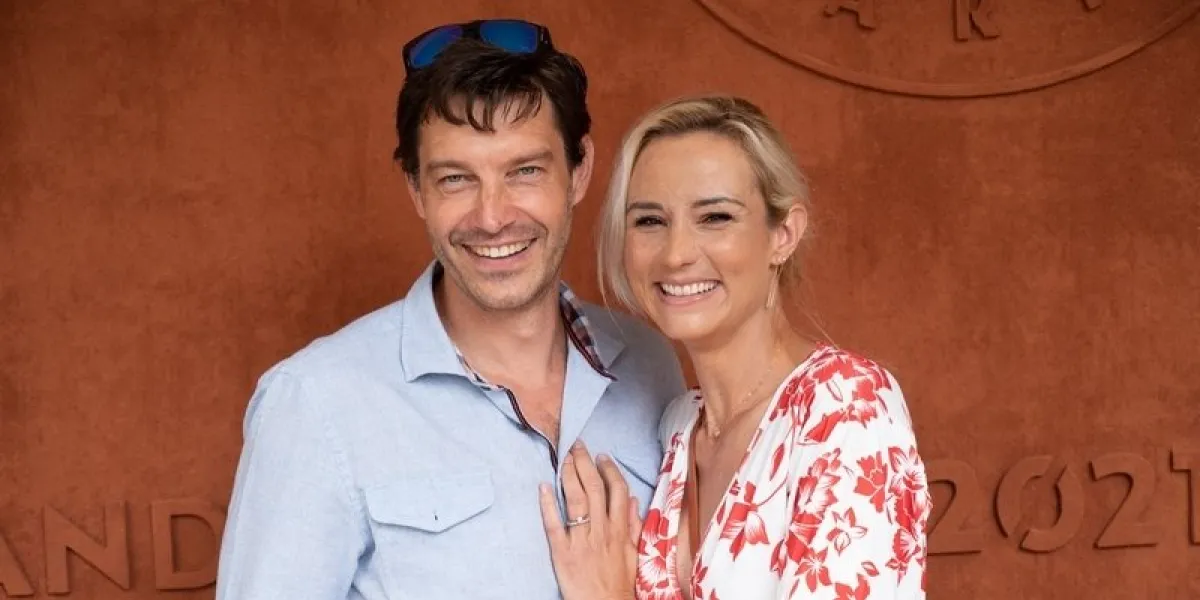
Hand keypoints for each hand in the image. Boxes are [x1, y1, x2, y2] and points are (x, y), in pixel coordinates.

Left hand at [539, 441, 641, 599]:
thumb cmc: (619, 583)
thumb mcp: (633, 553)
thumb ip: (632, 525)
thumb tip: (633, 500)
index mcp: (619, 530)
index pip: (617, 491)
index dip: (609, 470)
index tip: (601, 456)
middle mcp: (601, 531)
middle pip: (594, 489)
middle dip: (585, 464)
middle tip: (577, 446)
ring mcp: (581, 541)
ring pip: (576, 501)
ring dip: (569, 476)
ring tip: (563, 458)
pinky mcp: (562, 553)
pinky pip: (554, 525)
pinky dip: (548, 505)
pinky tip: (543, 487)